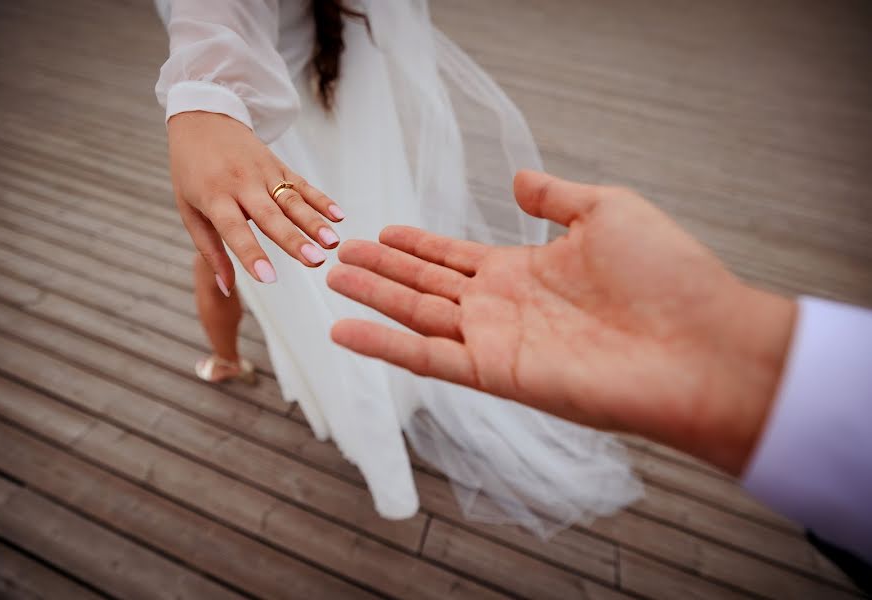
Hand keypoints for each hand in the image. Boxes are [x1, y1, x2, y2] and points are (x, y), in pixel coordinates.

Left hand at [168, 111, 344, 290]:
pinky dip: (322, 200)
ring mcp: (264, 172)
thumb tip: (227, 289)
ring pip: (292, 200)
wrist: (202, 118)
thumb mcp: (189, 210)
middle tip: (315, 261)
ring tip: (332, 243)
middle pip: (271, 216)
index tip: (268, 278)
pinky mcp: (279, 165)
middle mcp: (241, 183)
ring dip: (315, 222)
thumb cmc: (191, 171)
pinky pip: (303, 185)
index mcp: (214, 197)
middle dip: (294, 240)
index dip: (251, 254)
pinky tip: (339, 216)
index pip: (234, 230)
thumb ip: (210, 251)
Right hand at [326, 170, 795, 474]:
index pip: (455, 255)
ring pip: (417, 314)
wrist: (700, 346)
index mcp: (525, 269)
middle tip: (339, 252)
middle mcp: (503, 305)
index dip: (417, 243)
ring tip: (332, 276)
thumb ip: (555, 197)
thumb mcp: (607, 211)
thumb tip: (519, 179)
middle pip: (426, 283)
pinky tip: (345, 328)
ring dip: (373, 296)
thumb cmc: (667, 276)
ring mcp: (497, 340)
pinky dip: (384, 344)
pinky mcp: (496, 374)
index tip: (381, 230)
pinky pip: (427, 357)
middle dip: (382, 267)